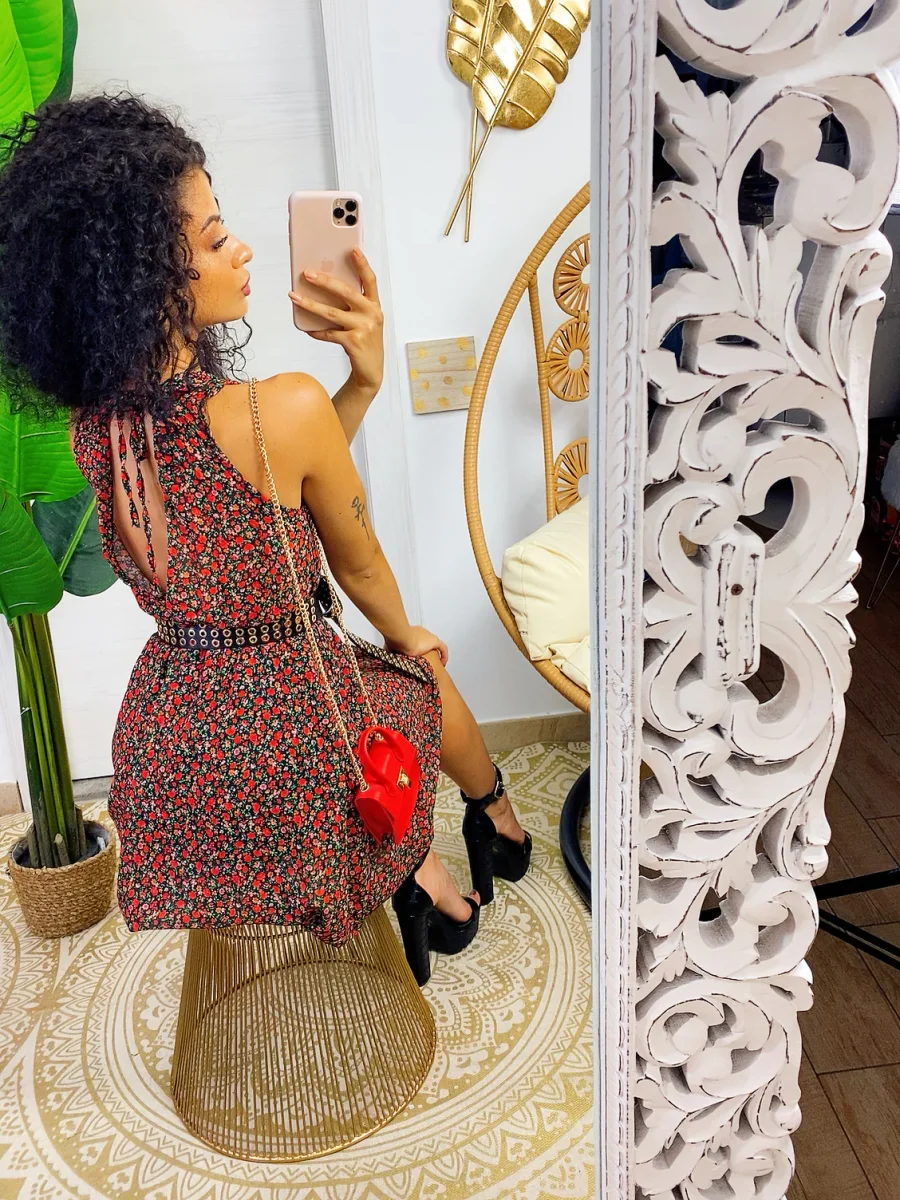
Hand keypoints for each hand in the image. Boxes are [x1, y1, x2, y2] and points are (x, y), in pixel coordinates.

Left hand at [289, 248, 383, 395]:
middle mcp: (372, 314)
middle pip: (346, 292)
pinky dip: (316, 331)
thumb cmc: (364, 342)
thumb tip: (325, 287)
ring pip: (332, 312)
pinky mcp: (353, 342)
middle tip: (307, 273)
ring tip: (294, 296)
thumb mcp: (364, 321)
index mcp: (375, 306)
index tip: (353, 249)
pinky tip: (307, 329)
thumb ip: (352, 306)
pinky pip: (328, 333)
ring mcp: (363, 328)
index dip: (362, 264)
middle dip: (325, 280)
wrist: (371, 371)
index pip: (370, 281)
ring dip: (310, 304)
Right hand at [385, 626, 448, 665]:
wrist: (401, 636)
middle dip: (426, 651)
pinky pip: (443, 649)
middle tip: (426, 660)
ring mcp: (427, 636)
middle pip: (425, 642)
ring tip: (434, 663)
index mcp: (411, 633)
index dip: (417, 647)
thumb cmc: (395, 640)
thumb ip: (391, 650)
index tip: (417, 654)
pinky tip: (443, 663)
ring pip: (433, 646)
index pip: (415, 639)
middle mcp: (420, 633)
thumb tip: (385, 657)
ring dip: (434, 654)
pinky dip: (444, 655)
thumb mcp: (391, 647)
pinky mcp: (434, 641)